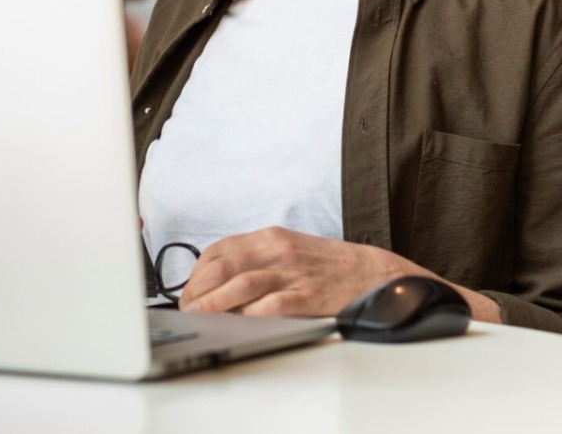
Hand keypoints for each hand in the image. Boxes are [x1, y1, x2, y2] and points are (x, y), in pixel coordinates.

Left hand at [179, 227, 412, 317]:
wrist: (374, 274)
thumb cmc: (330, 266)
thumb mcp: (290, 250)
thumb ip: (258, 260)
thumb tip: (218, 282)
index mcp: (272, 237)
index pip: (219, 250)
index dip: (196, 273)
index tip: (188, 292)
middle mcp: (279, 251)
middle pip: (223, 266)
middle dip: (197, 291)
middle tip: (187, 310)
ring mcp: (292, 273)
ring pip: (240, 285)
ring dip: (213, 304)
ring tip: (199, 318)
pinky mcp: (307, 296)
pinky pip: (269, 306)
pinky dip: (246, 316)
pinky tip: (234, 324)